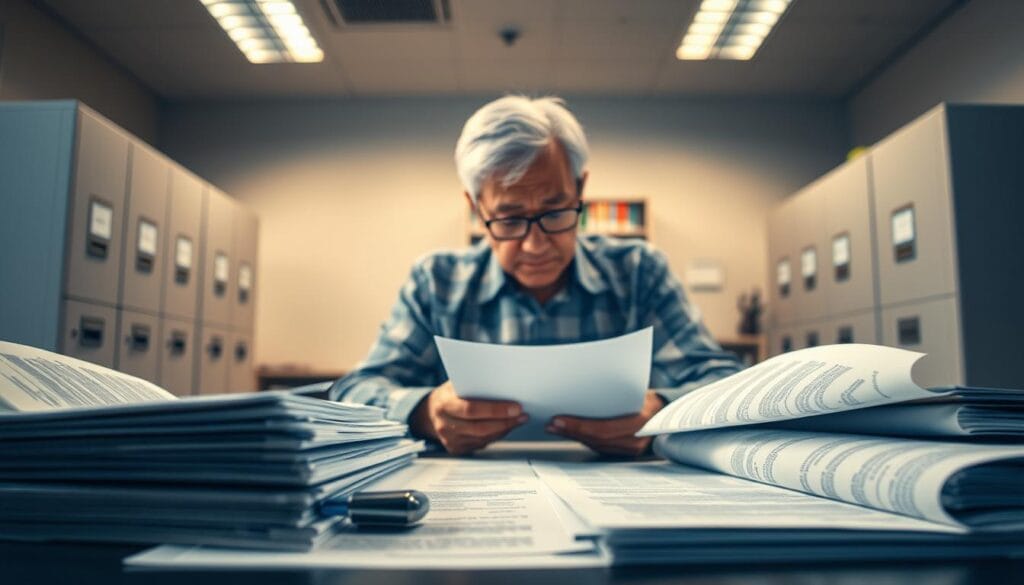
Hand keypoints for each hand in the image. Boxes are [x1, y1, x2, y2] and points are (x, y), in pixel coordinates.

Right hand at [409, 381, 527, 455]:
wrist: (430, 412)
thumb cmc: (449, 394)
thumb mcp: (456, 383)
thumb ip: (475, 384)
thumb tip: (505, 383)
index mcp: (444, 404)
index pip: (471, 409)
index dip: (495, 410)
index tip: (516, 406)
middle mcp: (444, 425)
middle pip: (480, 428)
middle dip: (505, 421)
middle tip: (522, 414)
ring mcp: (450, 440)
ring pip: (483, 438)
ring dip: (505, 429)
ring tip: (519, 419)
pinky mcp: (457, 449)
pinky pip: (482, 444)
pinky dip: (497, 435)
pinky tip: (507, 426)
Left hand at [546, 391, 665, 456]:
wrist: (671, 412)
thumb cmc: (650, 397)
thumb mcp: (638, 390)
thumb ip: (615, 391)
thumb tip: (583, 384)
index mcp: (641, 421)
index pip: (603, 428)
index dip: (578, 425)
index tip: (557, 418)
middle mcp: (637, 439)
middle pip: (596, 439)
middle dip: (571, 431)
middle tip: (551, 423)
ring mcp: (631, 449)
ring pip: (596, 445)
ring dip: (573, 436)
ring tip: (554, 427)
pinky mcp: (625, 452)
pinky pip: (600, 446)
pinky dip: (583, 439)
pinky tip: (569, 431)